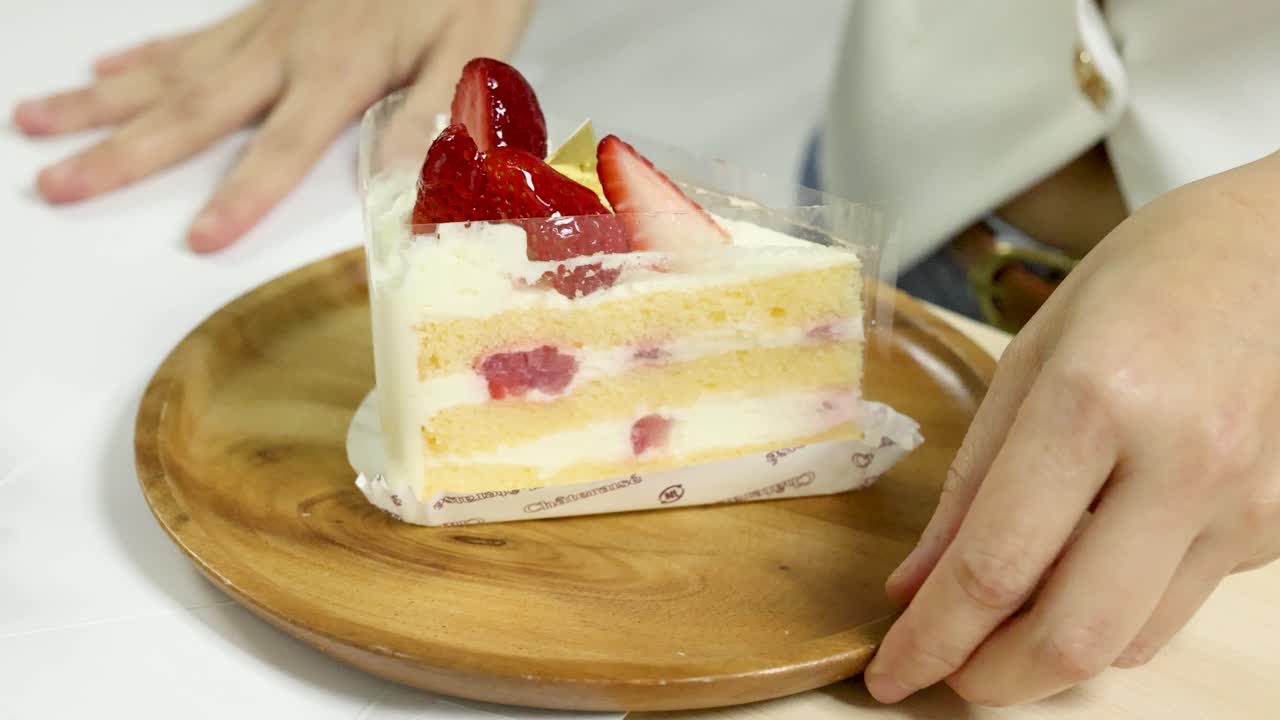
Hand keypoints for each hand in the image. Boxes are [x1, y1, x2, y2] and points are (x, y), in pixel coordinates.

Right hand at [13, 0, 533, 252]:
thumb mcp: (477, 50)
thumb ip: (438, 111)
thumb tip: (397, 177)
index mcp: (341, 68)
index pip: (283, 146)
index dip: (243, 195)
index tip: (198, 237)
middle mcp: (288, 47)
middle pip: (194, 110)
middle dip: (123, 153)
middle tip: (56, 184)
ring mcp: (268, 25)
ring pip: (172, 70)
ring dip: (103, 102)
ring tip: (36, 123)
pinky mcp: (266, 9)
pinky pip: (192, 37)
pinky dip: (144, 57)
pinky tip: (105, 71)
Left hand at [865, 150, 1279, 705]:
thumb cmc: (1143, 281)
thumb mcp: (1029, 358)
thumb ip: (970, 483)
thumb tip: (915, 586)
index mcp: (1096, 401)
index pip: (995, 565)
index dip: (930, 639)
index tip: (888, 673)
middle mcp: (1181, 464)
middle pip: (1072, 636)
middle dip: (990, 680)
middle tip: (943, 675)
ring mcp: (1242, 504)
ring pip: (1127, 642)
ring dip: (1048, 655)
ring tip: (999, 621)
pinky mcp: (1273, 529)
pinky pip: (1173, 608)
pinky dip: (1109, 616)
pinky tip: (1078, 573)